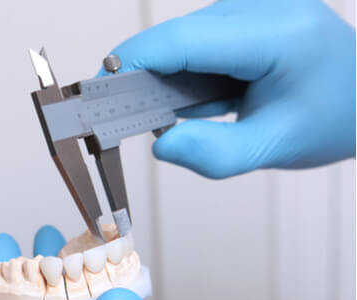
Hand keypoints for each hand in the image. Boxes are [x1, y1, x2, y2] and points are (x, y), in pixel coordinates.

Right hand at [101, 0, 354, 178]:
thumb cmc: (333, 120)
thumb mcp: (275, 147)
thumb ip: (215, 154)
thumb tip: (160, 143)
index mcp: (278, 34)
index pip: (183, 39)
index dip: (132, 62)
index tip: (96, 91)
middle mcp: (264, 6)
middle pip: (176, 36)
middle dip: (146, 78)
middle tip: (136, 120)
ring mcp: (254, 5)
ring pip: (182, 38)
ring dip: (172, 78)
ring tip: (207, 110)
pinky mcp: (246, 13)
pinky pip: (196, 39)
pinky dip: (190, 72)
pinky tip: (217, 95)